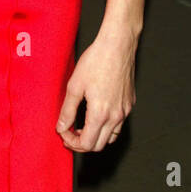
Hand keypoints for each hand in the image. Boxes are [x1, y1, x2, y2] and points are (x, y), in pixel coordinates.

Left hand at [56, 26, 138, 151]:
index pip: (86, 144)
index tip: (63, 132)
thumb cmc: (96, 61)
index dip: (71, 142)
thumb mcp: (75, 86)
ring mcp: (125, 111)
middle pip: (98, 145)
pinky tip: (96, 116)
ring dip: (95, 137)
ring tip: (82, 126)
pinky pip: (118, 125)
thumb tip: (61, 127)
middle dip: (82, 143)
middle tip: (69, 132)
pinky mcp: (129, 104)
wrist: (117, 46)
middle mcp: (116, 117)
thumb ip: (67, 110)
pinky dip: (106, 128)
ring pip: (110, 138)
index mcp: (100, 114)